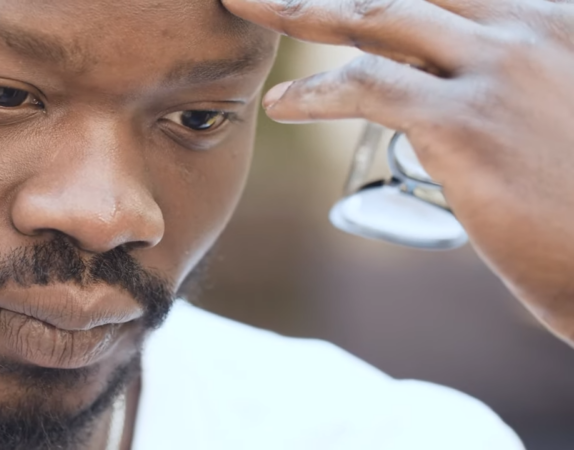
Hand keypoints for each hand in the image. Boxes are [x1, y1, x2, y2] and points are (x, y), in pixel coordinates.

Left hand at [222, 0, 573, 344]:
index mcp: (548, 22)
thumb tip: (446, 116)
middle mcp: (524, 30)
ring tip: (246, 5)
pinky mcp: (467, 124)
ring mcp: (497, 71)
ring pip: (376, 17)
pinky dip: (314, 94)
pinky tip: (280, 105)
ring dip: (299, 7)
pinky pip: (369, 89)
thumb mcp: (556, 123)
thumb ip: (508, 101)